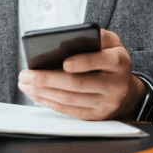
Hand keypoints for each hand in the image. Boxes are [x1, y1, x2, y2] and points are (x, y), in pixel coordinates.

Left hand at [17, 29, 146, 119]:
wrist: (127, 90)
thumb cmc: (112, 60)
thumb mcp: (111, 43)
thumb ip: (96, 36)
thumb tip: (72, 37)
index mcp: (119, 62)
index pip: (102, 61)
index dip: (83, 63)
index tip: (64, 62)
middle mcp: (115, 85)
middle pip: (78, 84)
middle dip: (48, 79)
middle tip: (26, 74)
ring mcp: (106, 104)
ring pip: (70, 99)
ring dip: (43, 92)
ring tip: (25, 83)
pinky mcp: (95, 116)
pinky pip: (69, 111)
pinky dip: (49, 102)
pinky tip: (35, 94)